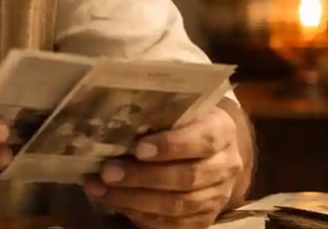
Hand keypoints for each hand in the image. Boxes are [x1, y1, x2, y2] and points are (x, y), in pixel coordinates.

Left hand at [83, 106, 243, 228]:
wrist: (210, 149)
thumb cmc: (183, 122)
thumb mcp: (177, 110)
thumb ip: (155, 116)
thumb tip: (112, 122)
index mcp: (222, 131)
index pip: (202, 141)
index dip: (170, 146)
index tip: (138, 149)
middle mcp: (226, 165)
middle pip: (186, 178)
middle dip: (142, 178)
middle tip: (107, 173)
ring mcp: (218, 195)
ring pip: (178, 206)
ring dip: (134, 200)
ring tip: (101, 190)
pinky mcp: (205, 218)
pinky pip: (174, 224)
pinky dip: (141, 215)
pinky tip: (116, 204)